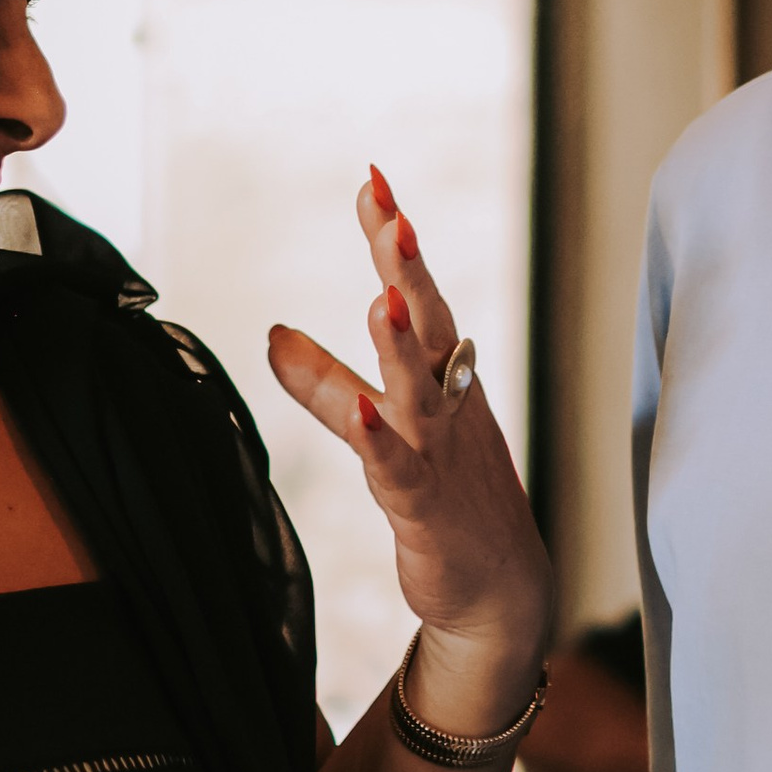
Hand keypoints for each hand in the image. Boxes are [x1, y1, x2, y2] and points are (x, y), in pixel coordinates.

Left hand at [269, 172, 552, 733]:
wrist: (498, 591)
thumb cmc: (445, 497)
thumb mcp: (380, 428)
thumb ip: (326, 382)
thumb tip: (272, 332)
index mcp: (442, 378)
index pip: (418, 295)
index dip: (394, 241)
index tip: (374, 181)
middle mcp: (447, 405)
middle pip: (429, 325)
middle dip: (409, 267)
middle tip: (391, 211)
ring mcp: (441, 455)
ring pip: (419, 392)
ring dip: (403, 346)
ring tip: (385, 299)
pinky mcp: (426, 509)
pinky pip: (401, 472)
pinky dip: (383, 443)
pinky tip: (367, 415)